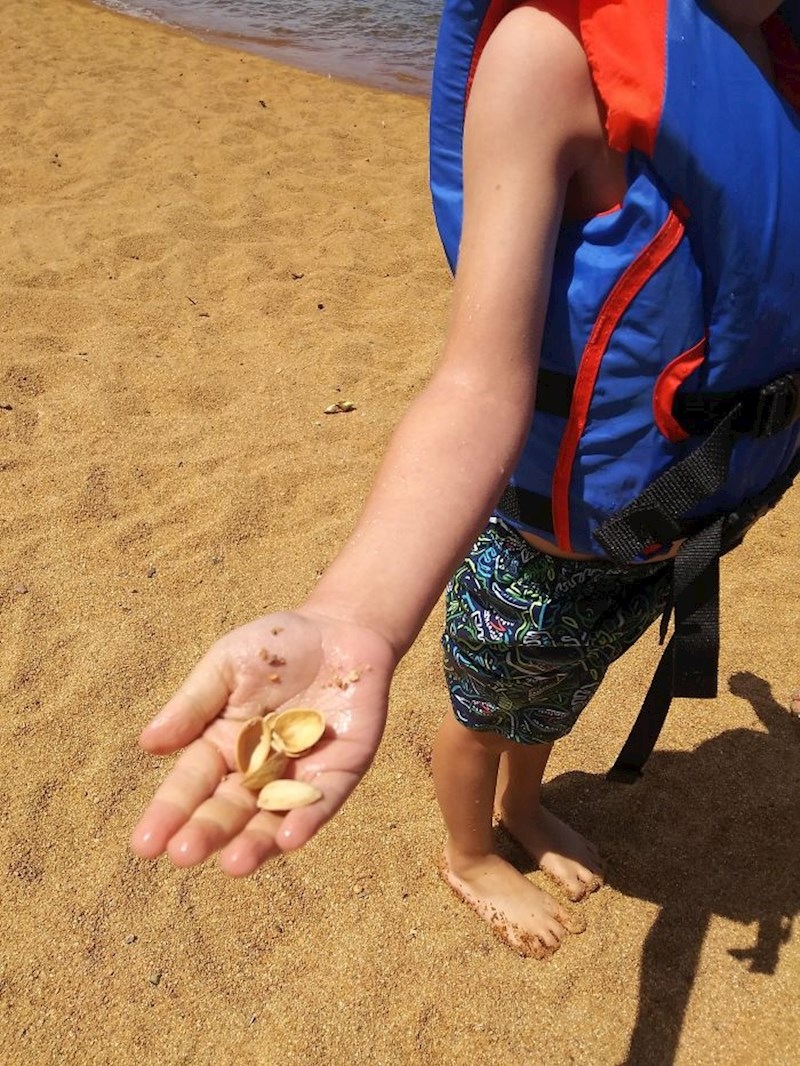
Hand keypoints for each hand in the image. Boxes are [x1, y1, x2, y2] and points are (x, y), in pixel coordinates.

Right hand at [130, 609, 394, 874]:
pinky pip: (322, 803)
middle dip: (206, 832)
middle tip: (183, 854)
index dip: (168, 813)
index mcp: (220, 745)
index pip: (190, 784)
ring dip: (254, 844)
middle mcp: (256, 770)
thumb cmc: (275, 646)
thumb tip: (147, 744)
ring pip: (271, 819)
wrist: (339, 628)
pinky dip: (306, 820)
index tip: (145, 844)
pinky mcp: (339, 772)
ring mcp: (298, 775)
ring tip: (234, 864)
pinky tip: (289, 838)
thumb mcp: (226, 665)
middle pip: (227, 809)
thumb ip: (193, 704)